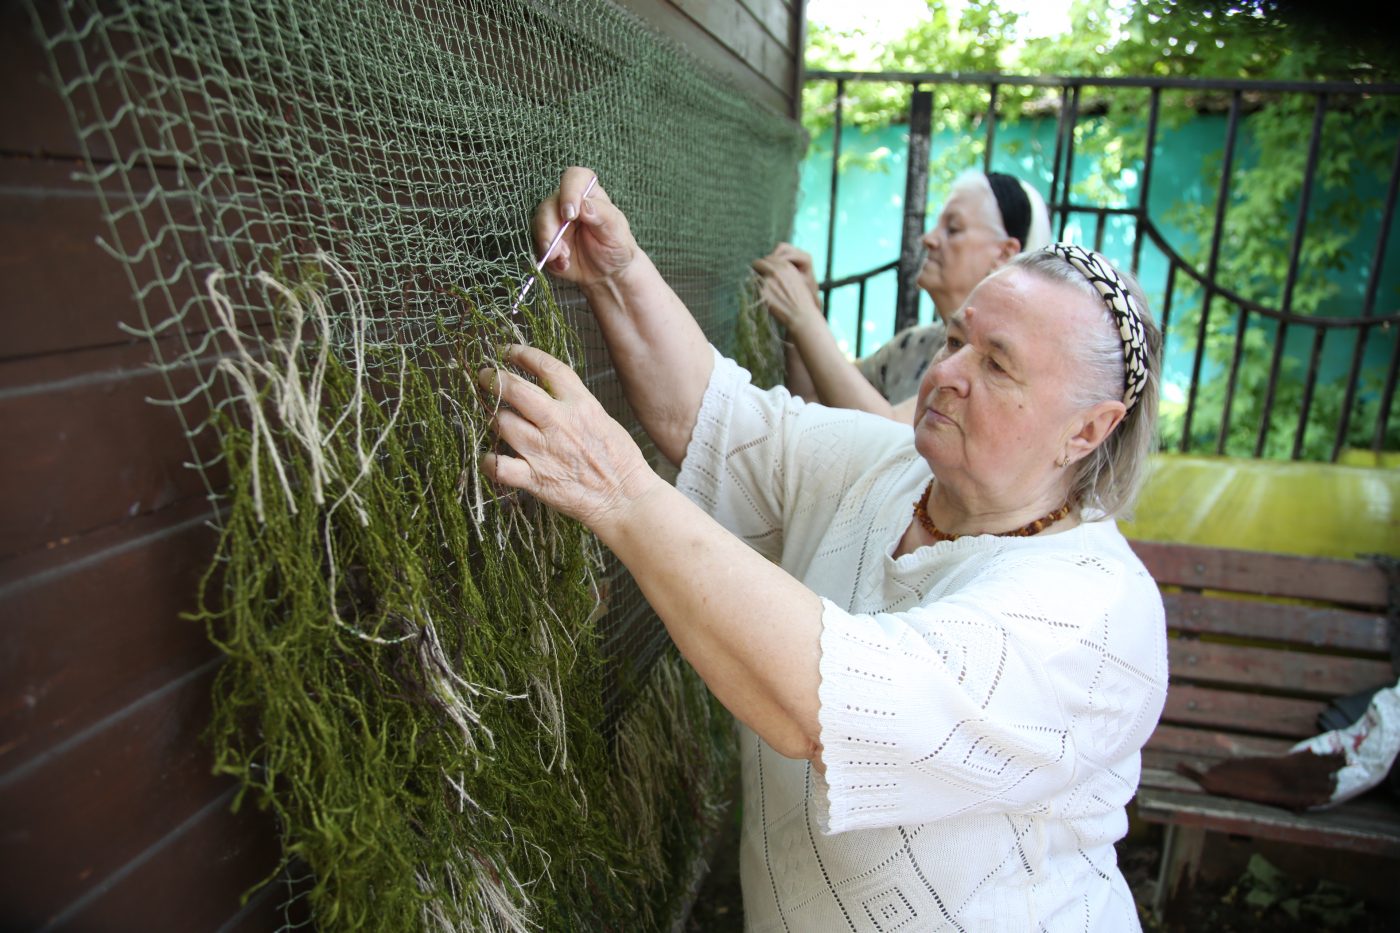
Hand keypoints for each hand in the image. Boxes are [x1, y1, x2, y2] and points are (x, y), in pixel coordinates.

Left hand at [478, 344, 660, 533]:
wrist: (626, 499)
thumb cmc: (621, 462)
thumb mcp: (603, 420)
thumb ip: (575, 405)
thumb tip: (551, 394)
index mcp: (580, 404)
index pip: (546, 367)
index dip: (522, 354)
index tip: (508, 351)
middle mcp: (558, 423)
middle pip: (515, 389)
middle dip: (493, 379)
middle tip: (485, 377)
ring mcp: (543, 451)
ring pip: (501, 423)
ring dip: (492, 418)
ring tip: (492, 417)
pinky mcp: (535, 479)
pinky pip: (499, 466)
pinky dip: (489, 461)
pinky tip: (489, 458)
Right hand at [532, 167, 637, 286]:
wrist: (609, 274)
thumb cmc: (616, 247)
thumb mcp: (616, 231)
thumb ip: (603, 215)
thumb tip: (584, 205)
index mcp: (588, 193)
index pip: (574, 178)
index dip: (569, 192)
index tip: (570, 214)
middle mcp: (568, 203)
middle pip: (549, 204)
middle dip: (550, 227)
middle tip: (560, 248)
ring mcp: (555, 221)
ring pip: (539, 223)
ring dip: (548, 243)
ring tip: (564, 259)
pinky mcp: (547, 238)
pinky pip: (538, 244)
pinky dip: (547, 257)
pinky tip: (562, 265)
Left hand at [752, 245, 823, 333]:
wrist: (802, 315)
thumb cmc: (801, 300)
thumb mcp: (797, 279)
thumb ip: (784, 271)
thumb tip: (771, 268)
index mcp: (786, 266)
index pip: (768, 258)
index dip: (766, 265)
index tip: (765, 271)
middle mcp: (776, 271)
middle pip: (758, 263)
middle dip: (758, 269)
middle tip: (759, 278)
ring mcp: (768, 281)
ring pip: (755, 276)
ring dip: (756, 281)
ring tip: (764, 291)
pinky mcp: (762, 292)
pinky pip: (754, 289)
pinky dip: (757, 292)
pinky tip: (764, 298)